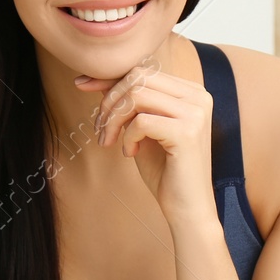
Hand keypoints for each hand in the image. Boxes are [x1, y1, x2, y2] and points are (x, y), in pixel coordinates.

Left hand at [76, 62, 213, 222]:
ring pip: (136, 95)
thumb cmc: (165, 169)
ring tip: (109, 141)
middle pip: (138, 77)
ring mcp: (195, 113)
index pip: (143, 71)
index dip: (109, 79)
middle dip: (110, 101)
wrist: (187, 208)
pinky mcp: (187, 132)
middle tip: (101, 129)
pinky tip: (129, 153)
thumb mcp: (141, 128)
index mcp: (190, 91)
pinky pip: (141, 121)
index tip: (81, 85)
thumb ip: (127, 102)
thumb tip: (93, 79)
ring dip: (113, 119)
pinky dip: (127, 137)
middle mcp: (198, 96)